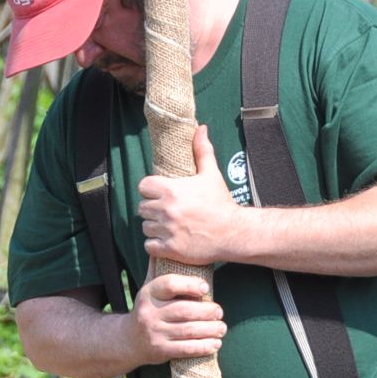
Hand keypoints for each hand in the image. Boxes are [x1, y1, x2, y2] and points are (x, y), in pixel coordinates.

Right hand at [130, 271, 226, 364]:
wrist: (128, 340)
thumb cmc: (147, 308)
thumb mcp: (147, 287)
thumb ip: (157, 268)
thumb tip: (165, 242)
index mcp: (148, 294)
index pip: (169, 285)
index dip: (190, 285)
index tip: (206, 288)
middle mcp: (150, 313)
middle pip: (183, 310)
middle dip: (206, 311)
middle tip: (220, 311)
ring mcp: (155, 333)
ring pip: (188, 330)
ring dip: (210, 329)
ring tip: (222, 327)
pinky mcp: (161, 351)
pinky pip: (186, 349)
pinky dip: (204, 347)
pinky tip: (216, 344)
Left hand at [139, 126, 246, 265]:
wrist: (234, 232)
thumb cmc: (221, 203)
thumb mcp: (211, 174)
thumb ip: (202, 151)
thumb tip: (200, 128)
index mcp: (172, 190)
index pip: (143, 186)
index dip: (151, 190)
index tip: (162, 194)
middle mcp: (166, 209)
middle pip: (142, 207)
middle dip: (153, 209)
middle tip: (168, 212)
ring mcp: (167, 230)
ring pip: (145, 227)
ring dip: (154, 227)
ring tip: (169, 226)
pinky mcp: (170, 248)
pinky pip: (149, 246)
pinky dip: (155, 245)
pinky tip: (168, 240)